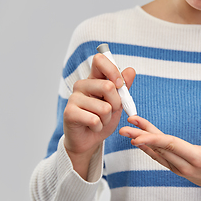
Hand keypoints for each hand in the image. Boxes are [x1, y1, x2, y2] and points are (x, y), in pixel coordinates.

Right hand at [63, 53, 135, 178]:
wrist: (90, 139)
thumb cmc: (103, 119)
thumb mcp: (118, 102)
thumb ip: (124, 87)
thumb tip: (131, 70)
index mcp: (94, 79)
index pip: (100, 60)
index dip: (113, 71)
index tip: (120, 85)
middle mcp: (82, 85)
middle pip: (108, 86)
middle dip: (117, 103)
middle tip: (110, 111)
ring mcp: (74, 98)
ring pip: (104, 107)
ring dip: (107, 119)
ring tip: (100, 120)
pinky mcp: (69, 113)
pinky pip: (94, 120)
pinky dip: (99, 127)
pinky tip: (92, 127)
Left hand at [119, 116, 200, 200]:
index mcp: (197, 157)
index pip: (171, 145)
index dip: (153, 139)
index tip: (138, 134)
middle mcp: (185, 165)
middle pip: (159, 148)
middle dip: (140, 137)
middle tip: (124, 127)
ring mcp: (180, 169)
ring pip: (157, 153)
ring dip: (141, 141)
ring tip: (128, 130)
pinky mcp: (178, 169)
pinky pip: (160, 158)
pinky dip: (148, 149)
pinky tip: (139, 141)